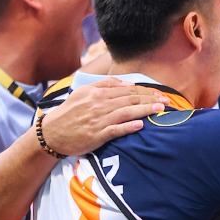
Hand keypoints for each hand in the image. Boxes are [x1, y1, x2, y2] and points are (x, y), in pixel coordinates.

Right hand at [39, 79, 168, 156]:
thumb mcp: (83, 92)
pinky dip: (128, 127)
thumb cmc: (70, 112)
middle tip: (167, 101)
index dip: (145, 92)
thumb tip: (126, 84)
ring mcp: (98, 120)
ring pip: (126, 113)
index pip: (127, 91)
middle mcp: (99, 104)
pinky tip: (140, 125)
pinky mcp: (97, 135)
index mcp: (97, 93)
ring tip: (160, 109)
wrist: (52, 133)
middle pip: (130, 100)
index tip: (159, 93)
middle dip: (150, 99)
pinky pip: (115, 130)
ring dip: (145, 111)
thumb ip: (104, 85)